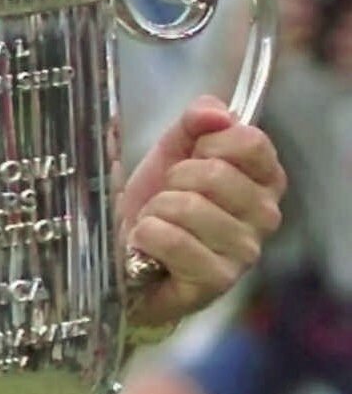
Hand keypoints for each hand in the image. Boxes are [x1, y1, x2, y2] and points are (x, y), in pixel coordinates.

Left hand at [119, 96, 285, 331]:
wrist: (128, 260)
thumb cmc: (158, 207)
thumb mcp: (172, 154)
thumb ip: (194, 122)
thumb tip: (216, 114)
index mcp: (265, 179)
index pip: (251, 142)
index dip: (208, 143)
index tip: (190, 158)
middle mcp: (266, 215)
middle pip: (215, 174)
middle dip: (173, 181)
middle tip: (166, 198)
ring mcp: (245, 251)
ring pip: (188, 207)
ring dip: (155, 212)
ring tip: (156, 224)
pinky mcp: (218, 280)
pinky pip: (172, 240)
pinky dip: (146, 237)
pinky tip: (148, 247)